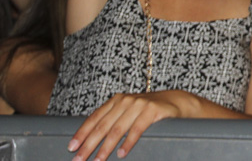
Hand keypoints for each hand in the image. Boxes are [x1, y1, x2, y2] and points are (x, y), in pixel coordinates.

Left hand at [67, 91, 182, 159]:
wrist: (176, 102)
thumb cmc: (148, 112)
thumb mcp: (129, 112)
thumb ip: (113, 120)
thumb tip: (90, 141)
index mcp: (117, 101)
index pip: (95, 118)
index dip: (82, 133)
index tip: (71, 148)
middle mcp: (126, 100)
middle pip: (103, 125)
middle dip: (89, 144)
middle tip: (79, 159)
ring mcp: (140, 104)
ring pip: (118, 129)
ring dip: (106, 147)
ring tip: (98, 160)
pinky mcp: (153, 110)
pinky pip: (137, 129)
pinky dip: (128, 142)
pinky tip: (121, 153)